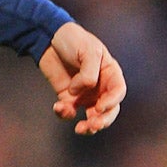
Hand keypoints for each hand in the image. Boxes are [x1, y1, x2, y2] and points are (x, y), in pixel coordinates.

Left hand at [38, 21, 126, 135]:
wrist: (48, 37)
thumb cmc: (73, 39)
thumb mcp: (87, 51)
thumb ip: (89, 74)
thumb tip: (79, 93)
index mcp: (110, 72)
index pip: (118, 92)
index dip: (111, 103)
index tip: (99, 107)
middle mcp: (100, 86)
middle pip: (108, 110)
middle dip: (102, 121)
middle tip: (92, 125)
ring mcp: (85, 93)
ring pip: (92, 117)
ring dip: (88, 126)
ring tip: (79, 128)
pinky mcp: (68, 98)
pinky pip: (70, 112)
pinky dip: (65, 114)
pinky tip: (59, 107)